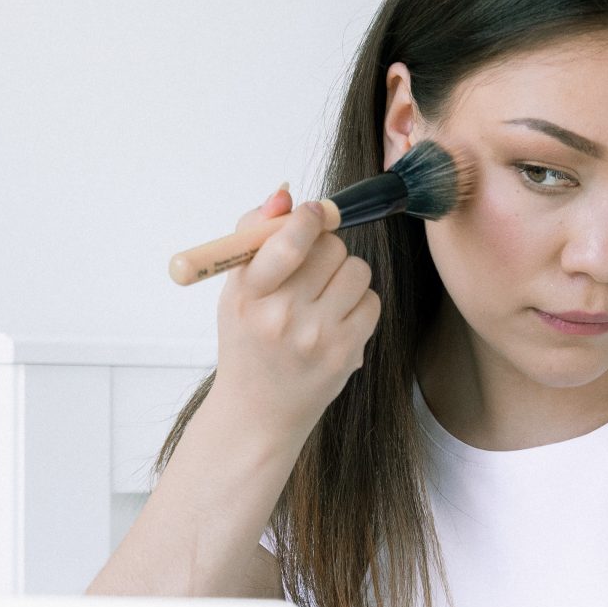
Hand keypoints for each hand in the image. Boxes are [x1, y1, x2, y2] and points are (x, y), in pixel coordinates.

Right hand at [205, 185, 380, 447]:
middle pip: (330, 248)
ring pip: (357, 270)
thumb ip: (254, 237)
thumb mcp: (236, 291)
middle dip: (326, 250)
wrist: (258, 412)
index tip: (314, 214)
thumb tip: (285, 194)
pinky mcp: (345, 353)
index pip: (288, 242)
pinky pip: (371, 301)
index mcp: (247, 296)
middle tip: (312, 271)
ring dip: (345, 276)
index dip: (308, 219)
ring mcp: (316, 337)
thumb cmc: (247, 342)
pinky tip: (336, 321)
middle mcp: (281, 317)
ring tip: (323, 299)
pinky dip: (358, 305)